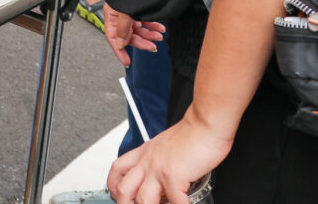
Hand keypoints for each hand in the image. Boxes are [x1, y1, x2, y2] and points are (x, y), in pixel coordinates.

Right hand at [103, 3, 164, 66]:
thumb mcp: (124, 12)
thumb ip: (122, 29)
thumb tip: (120, 44)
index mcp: (111, 17)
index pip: (113, 38)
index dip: (119, 51)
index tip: (127, 61)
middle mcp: (119, 17)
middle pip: (128, 36)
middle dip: (141, 42)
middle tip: (152, 47)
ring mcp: (129, 14)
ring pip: (139, 30)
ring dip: (149, 34)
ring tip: (159, 36)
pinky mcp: (138, 11)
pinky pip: (145, 22)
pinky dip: (152, 26)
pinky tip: (160, 28)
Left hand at [108, 108, 231, 203]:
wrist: (204, 122)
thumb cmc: (192, 134)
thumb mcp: (166, 144)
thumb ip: (161, 158)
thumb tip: (164, 176)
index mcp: (144, 153)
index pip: (118, 169)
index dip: (113, 185)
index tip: (117, 194)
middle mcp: (147, 161)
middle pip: (124, 189)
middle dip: (124, 203)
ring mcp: (158, 169)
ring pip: (143, 200)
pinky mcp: (174, 176)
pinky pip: (175, 202)